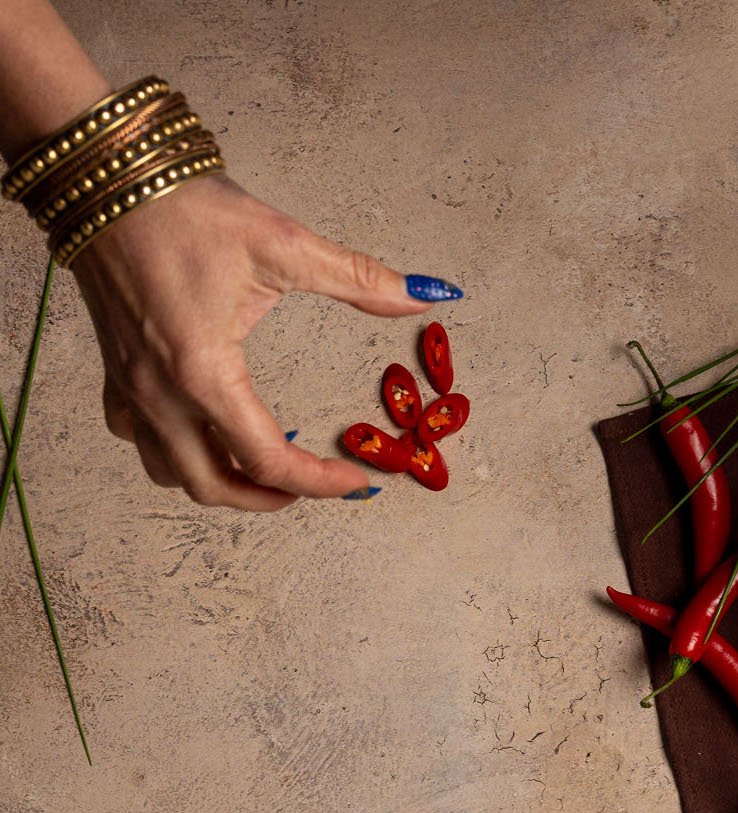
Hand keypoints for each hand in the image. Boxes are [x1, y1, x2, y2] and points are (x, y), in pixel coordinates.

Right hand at [72, 174, 436, 509]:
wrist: (103, 172)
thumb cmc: (182, 207)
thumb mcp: (283, 244)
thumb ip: (357, 279)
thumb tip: (420, 294)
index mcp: (204, 372)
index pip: (268, 462)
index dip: (320, 483)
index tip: (355, 481)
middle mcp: (159, 392)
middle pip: (211, 487)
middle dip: (268, 500)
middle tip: (313, 485)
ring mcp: (130, 385)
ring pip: (167, 472)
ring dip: (218, 482)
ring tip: (263, 467)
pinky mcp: (114, 369)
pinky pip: (137, 437)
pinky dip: (174, 451)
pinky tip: (205, 431)